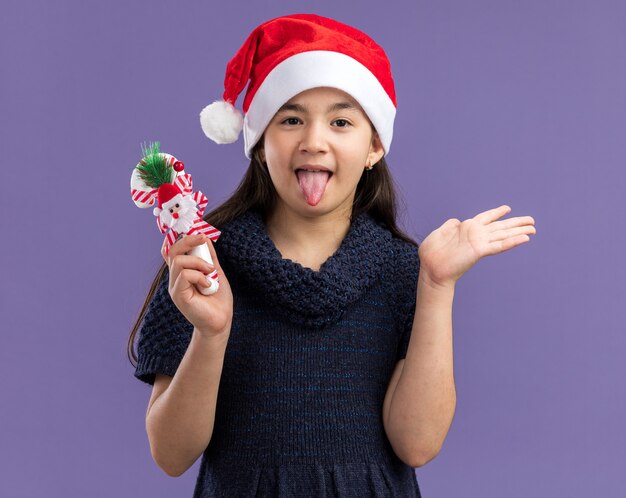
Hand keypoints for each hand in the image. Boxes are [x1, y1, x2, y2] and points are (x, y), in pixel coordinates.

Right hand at [162, 234, 232, 337]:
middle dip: (188, 240)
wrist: (221, 321)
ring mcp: (175, 287)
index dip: (179, 237)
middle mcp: (175, 278)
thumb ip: (209, 256)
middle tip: (203, 239)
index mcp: (182, 271)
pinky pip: (184, 275)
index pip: (171, 250)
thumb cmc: (218, 299)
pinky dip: (200, 276)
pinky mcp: (178, 295)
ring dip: (199, 262)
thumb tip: (205, 237)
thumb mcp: (215, 271)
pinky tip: (209, 285)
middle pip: (172, 250)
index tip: (196, 230)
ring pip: (178, 260)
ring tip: (211, 272)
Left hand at [418, 205, 535, 287]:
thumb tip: (457, 221)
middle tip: (532, 221)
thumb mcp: (439, 233)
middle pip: (500, 227)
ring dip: (519, 232)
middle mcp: (476, 235)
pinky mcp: (479, 251)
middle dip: (516, 223)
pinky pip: (499, 246)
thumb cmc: (432, 254)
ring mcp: (479, 243)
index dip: (496, 212)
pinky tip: (524, 238)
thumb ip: (450, 226)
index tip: (507, 208)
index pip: (485, 218)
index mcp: (466, 228)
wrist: (431, 269)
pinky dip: (512, 242)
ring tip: (533, 229)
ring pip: (503, 235)